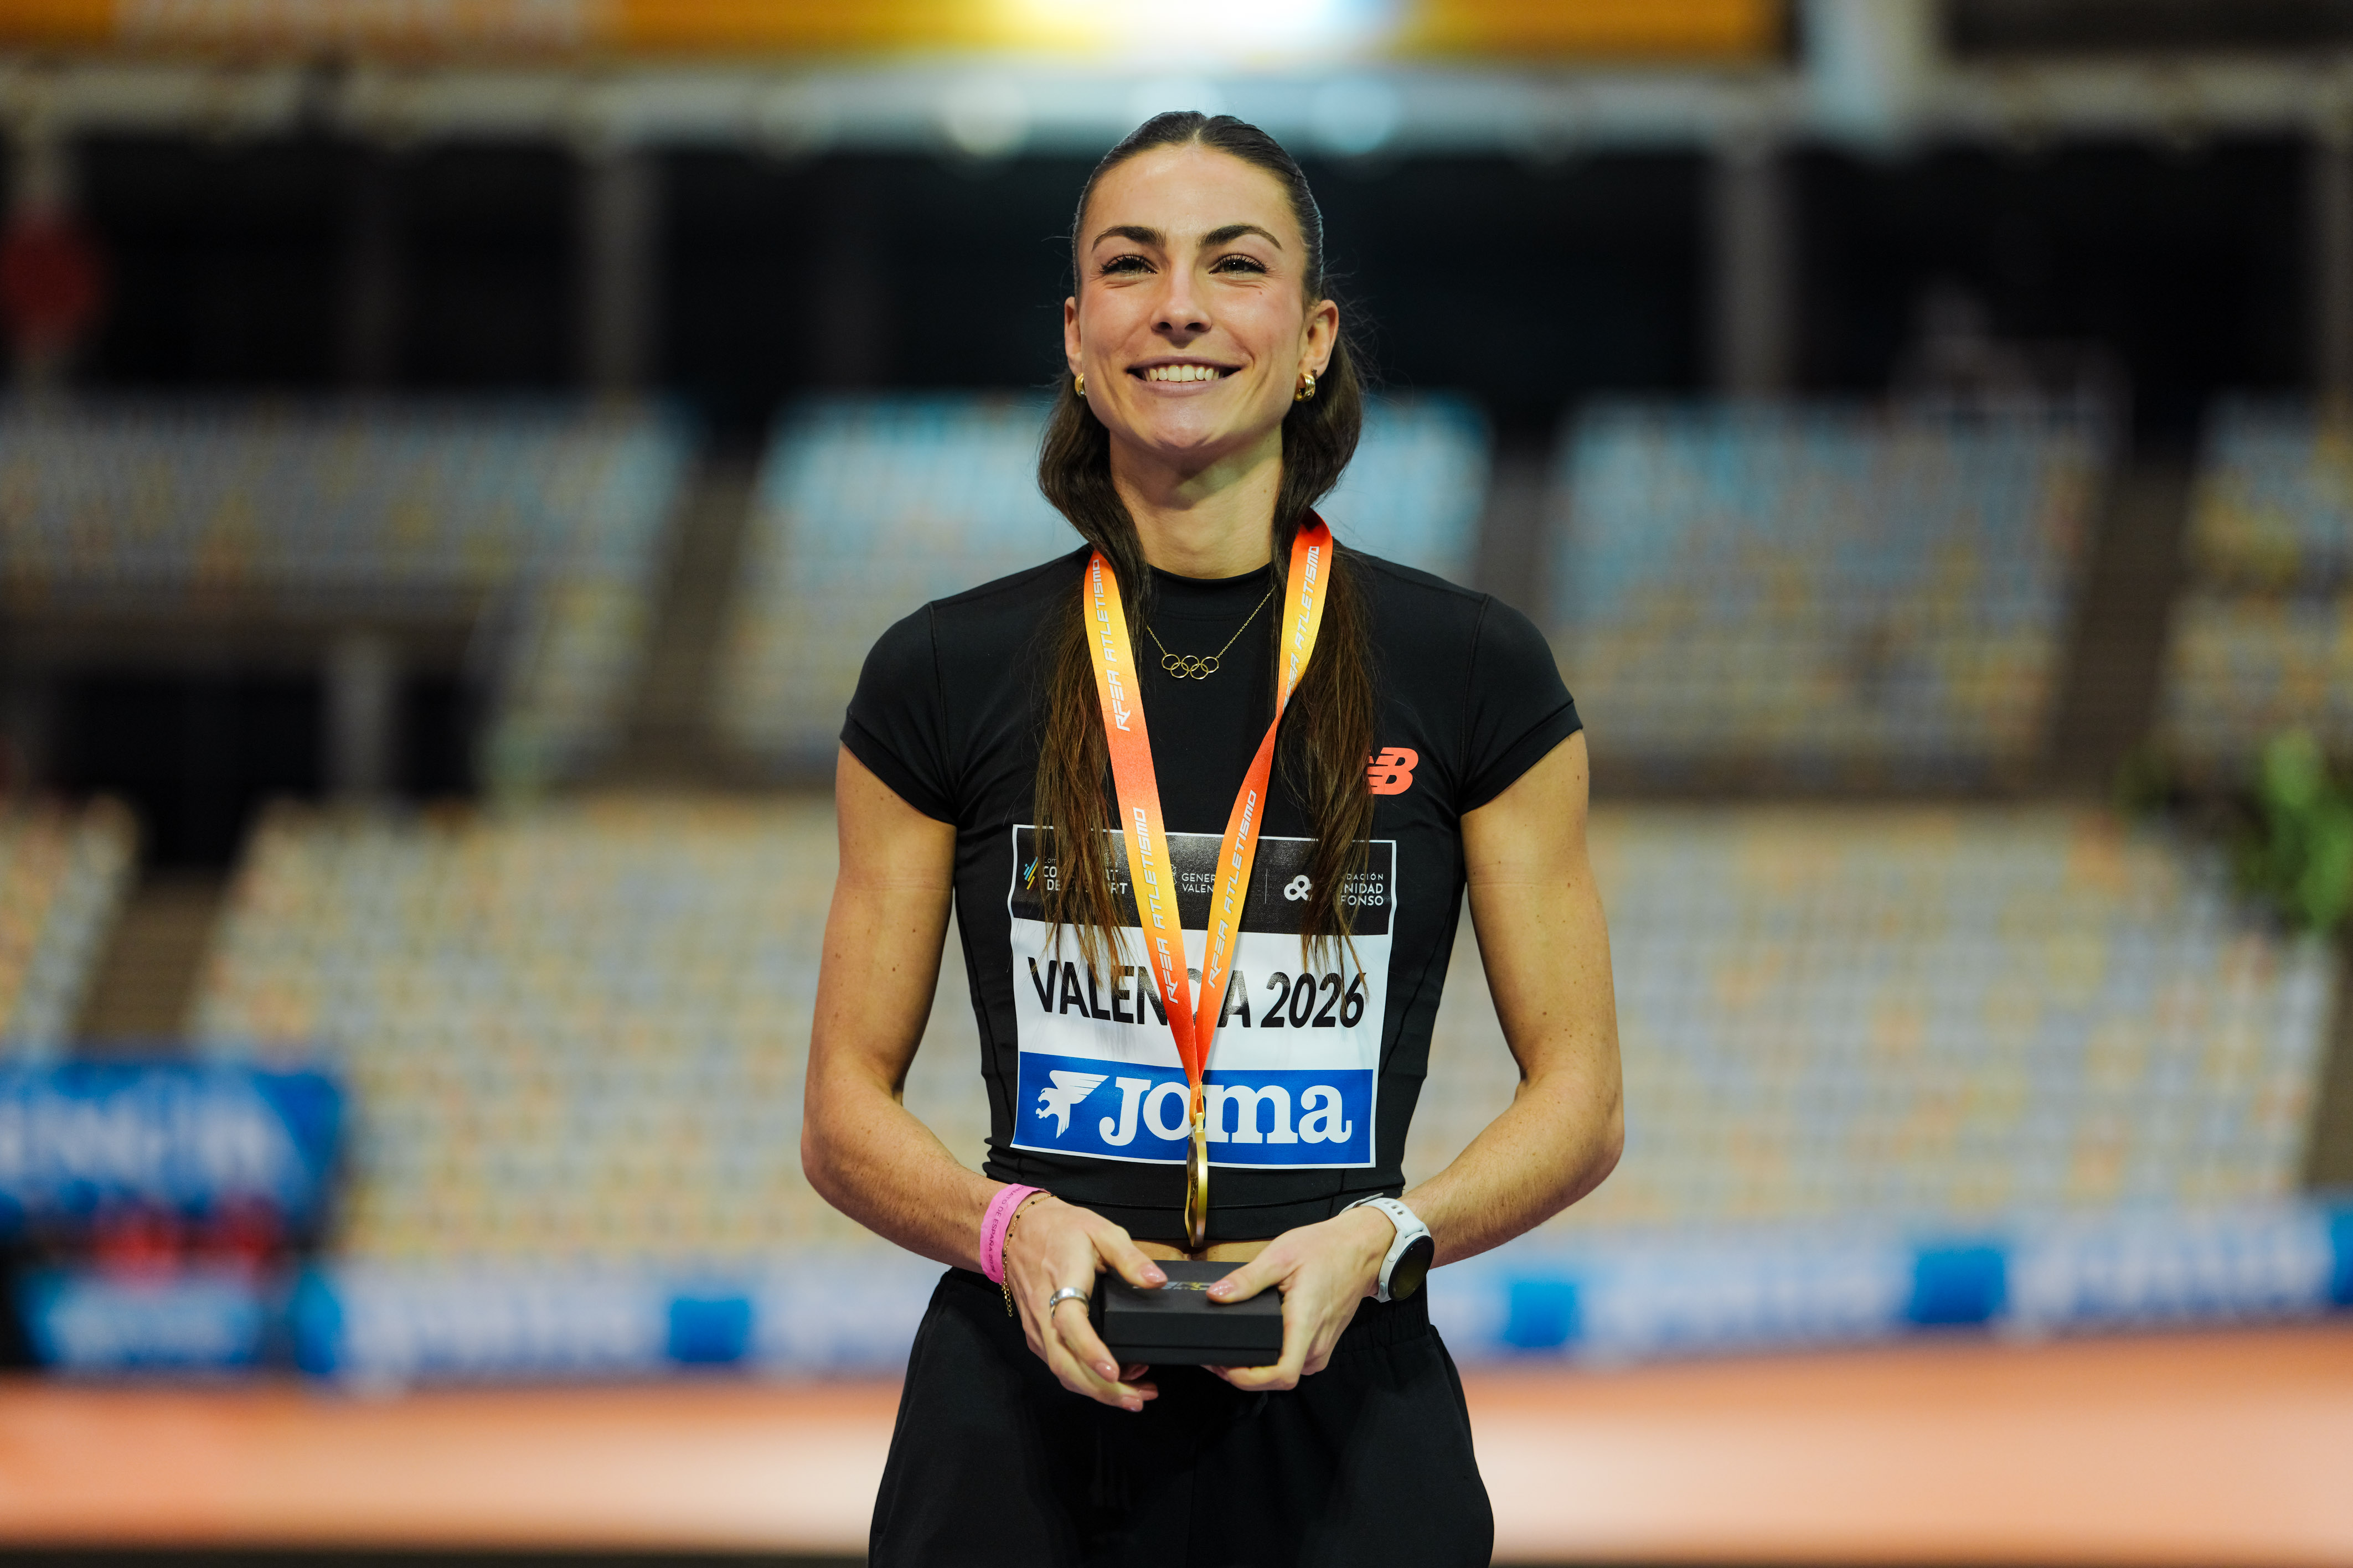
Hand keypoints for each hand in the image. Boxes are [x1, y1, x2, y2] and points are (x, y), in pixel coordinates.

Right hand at [1000, 1193, 1167, 1410]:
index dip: (1091, 1351)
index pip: (1070, 1324)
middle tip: (1138, 1399)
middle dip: (1101, 1390)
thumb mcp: (1100, 1230)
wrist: (1018, 1231)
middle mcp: (1044, 1312)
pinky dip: (1084, 1380)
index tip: (1114, 1371)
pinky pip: (1059, 1365)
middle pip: (1064, 1363)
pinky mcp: (1037, 1336)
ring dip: (1096, 1391)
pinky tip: (1112, 1381)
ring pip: (1061, 1370)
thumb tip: (1157, 1281)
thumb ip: (1129, 1257)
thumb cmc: (1061, 1230)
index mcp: (1061, 1282)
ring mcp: (1037, 1328)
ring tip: (1136, 1395)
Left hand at [1203, 1204, 1392, 1391]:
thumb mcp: (1281, 1256)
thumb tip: (1216, 1295)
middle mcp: (1316, 1344)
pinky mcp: (1321, 1345)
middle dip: (1242, 1374)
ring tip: (1228, 1350)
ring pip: (1284, 1374)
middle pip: (1277, 1379)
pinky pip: (1293, 1363)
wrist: (1361, 1249)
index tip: (1224, 1365)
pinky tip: (1254, 1345)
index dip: (1248, 1379)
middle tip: (1214, 1355)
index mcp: (1305, 1324)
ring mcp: (1321, 1348)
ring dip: (1255, 1370)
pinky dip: (1271, 1361)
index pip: (1281, 1374)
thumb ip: (1247, 1279)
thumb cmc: (1327, 1249)